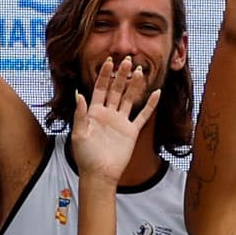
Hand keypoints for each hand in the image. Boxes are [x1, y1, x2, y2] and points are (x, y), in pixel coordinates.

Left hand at [67, 53, 145, 185]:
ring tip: (141, 71)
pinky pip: (143, 115)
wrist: (99, 173)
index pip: (100, 89)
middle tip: (128, 60)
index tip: (109, 61)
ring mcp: (121, 121)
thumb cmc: (85, 156)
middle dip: (122, 76)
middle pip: (116, 90)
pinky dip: (150, 104)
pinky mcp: (132, 131)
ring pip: (130, 99)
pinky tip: (156, 92)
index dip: (104, 75)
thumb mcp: (79, 134)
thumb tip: (79, 94)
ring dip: (135, 85)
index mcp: (94, 112)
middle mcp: (108, 114)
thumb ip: (80, 114)